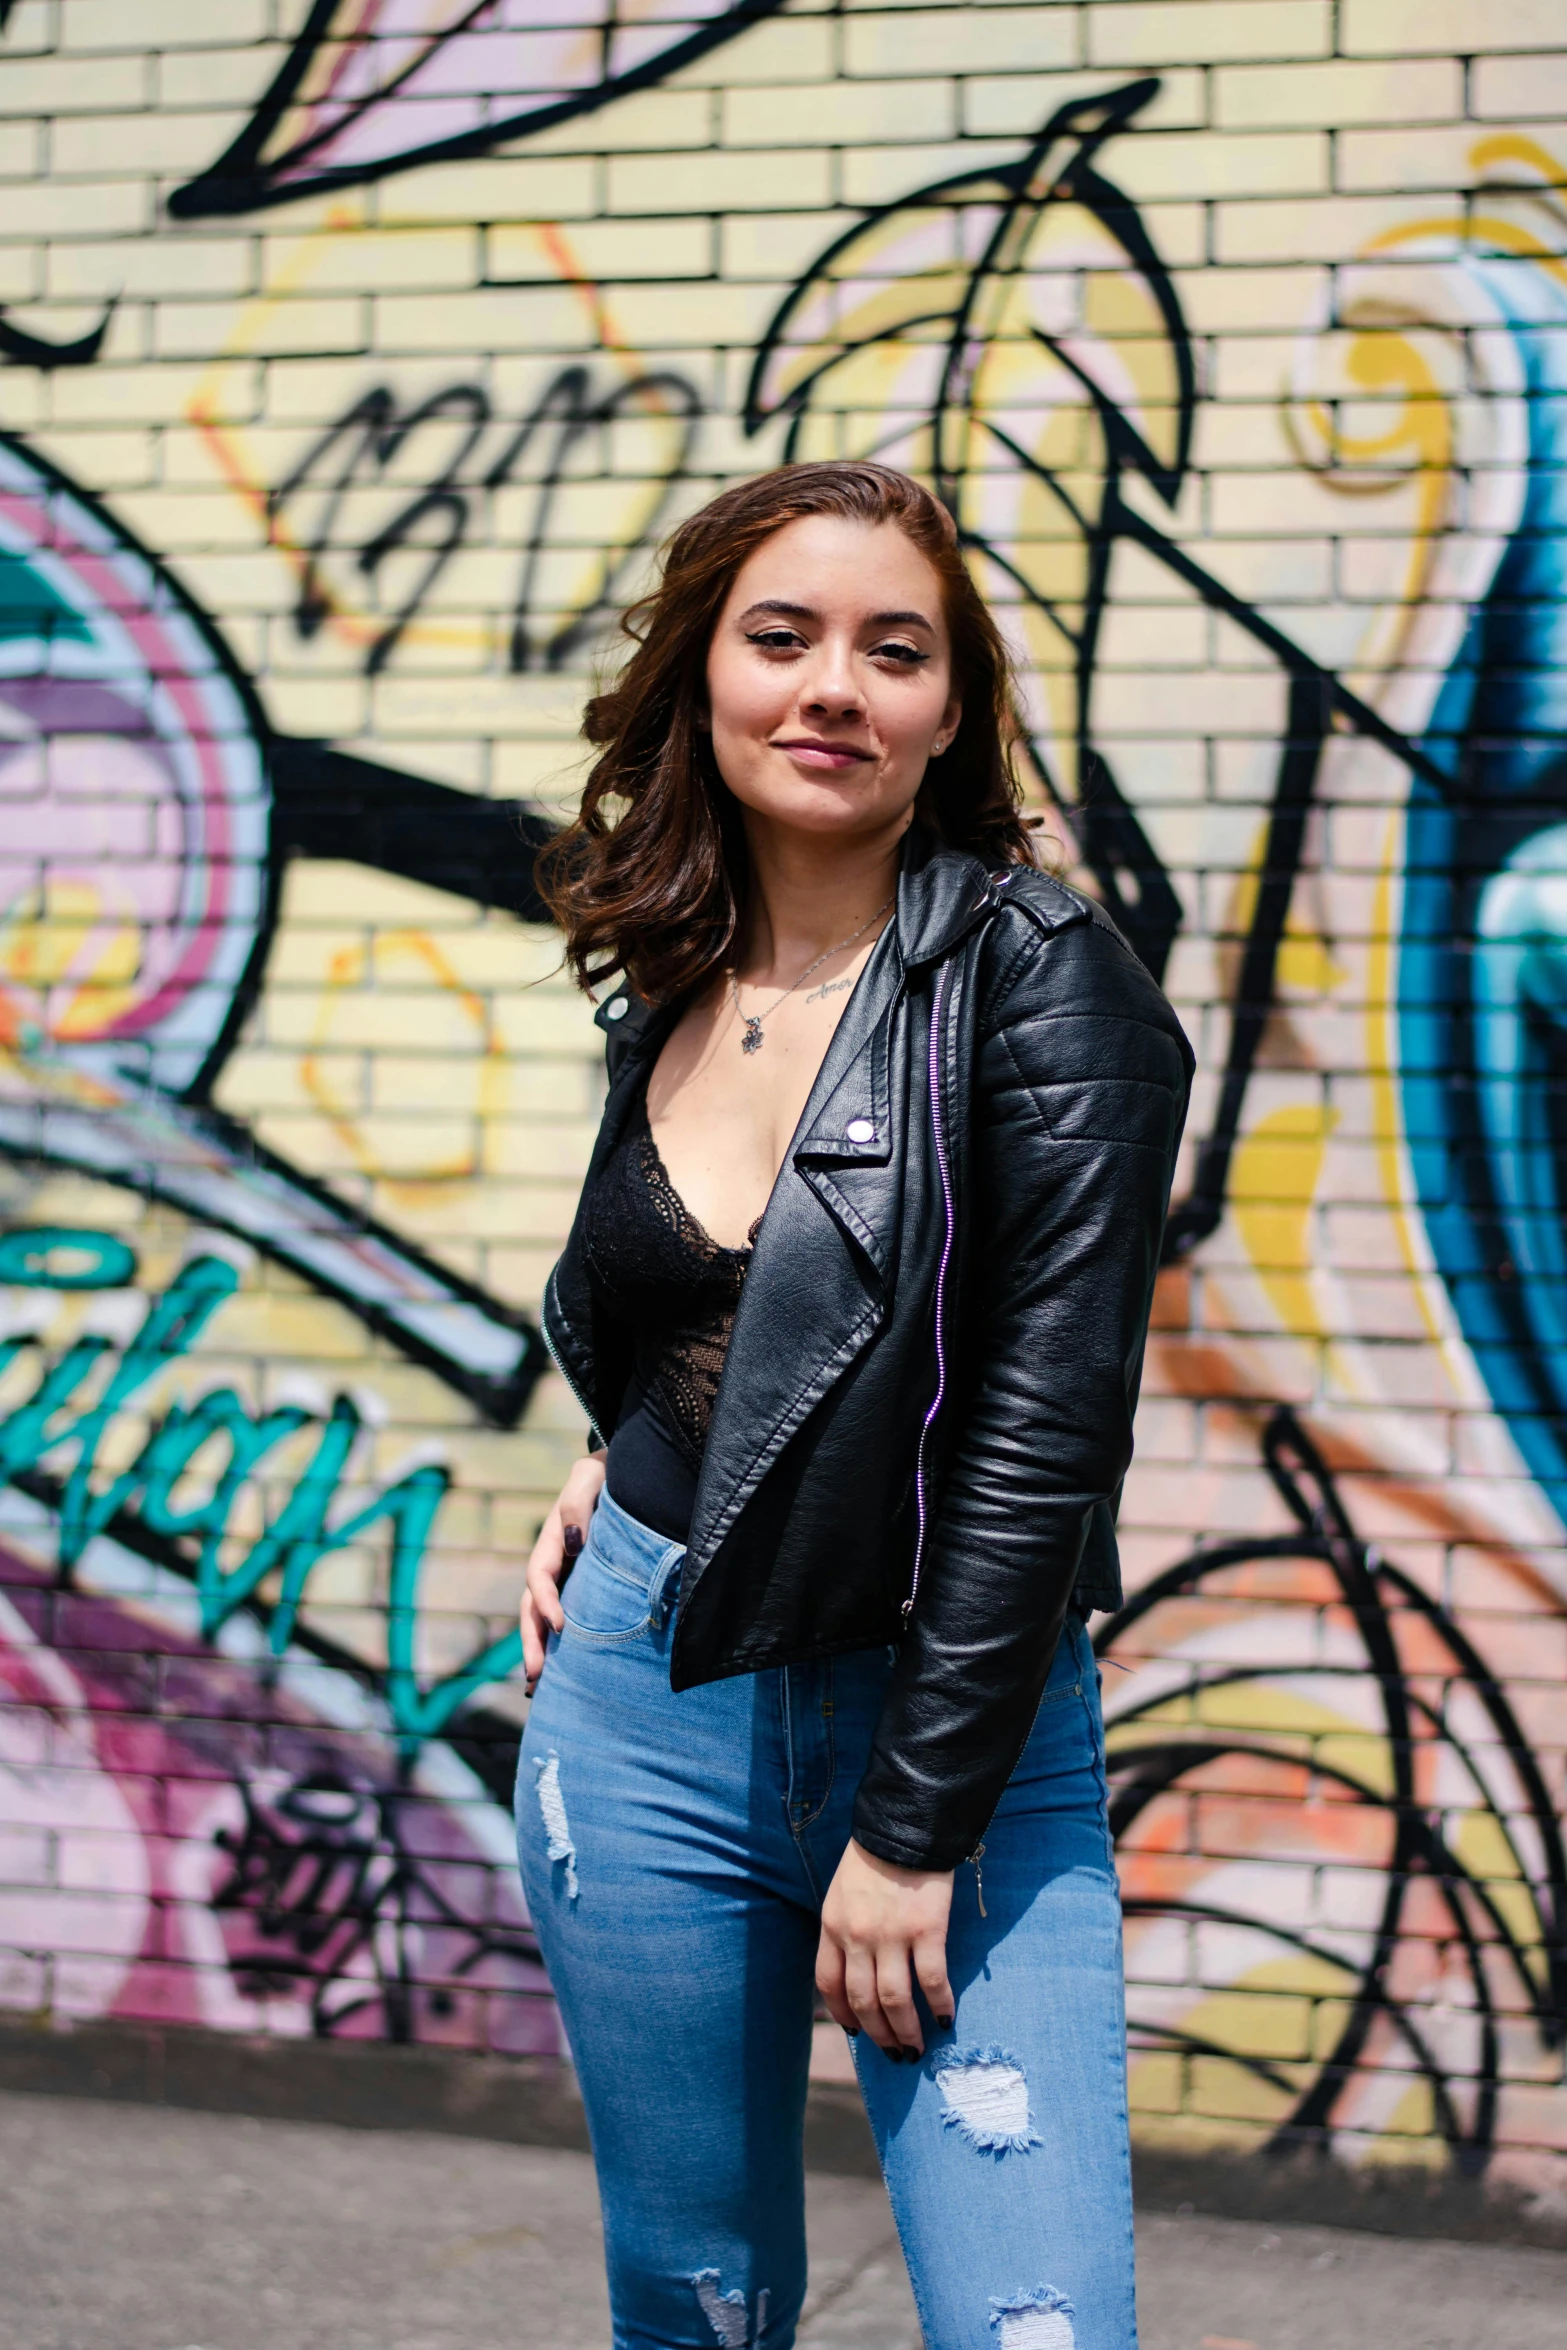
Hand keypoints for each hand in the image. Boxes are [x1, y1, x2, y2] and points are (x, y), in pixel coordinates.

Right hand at [521, 1451, 607, 1688]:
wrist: (622, 1471)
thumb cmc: (606, 1474)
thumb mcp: (589, 1477)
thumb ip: (576, 1503)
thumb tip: (570, 1541)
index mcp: (551, 1539)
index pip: (539, 1575)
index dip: (546, 1601)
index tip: (561, 1625)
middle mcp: (553, 1562)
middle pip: (532, 1607)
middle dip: (532, 1641)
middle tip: (535, 1675)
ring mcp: (565, 1576)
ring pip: (542, 1618)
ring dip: (539, 1650)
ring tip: (537, 1687)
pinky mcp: (580, 1586)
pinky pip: (565, 1616)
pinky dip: (558, 1644)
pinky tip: (561, 1673)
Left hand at [816, 1838, 953, 2059]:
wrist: (907, 1825)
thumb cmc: (876, 1855)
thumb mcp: (843, 1892)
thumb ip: (846, 1928)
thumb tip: (859, 1967)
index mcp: (832, 1926)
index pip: (829, 1984)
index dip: (842, 2013)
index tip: (856, 2030)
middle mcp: (857, 1937)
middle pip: (862, 2001)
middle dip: (878, 2033)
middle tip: (895, 2052)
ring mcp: (892, 1936)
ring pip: (894, 2000)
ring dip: (906, 2030)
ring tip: (917, 2048)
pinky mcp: (926, 1930)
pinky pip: (932, 1980)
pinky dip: (939, 2005)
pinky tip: (945, 2018)